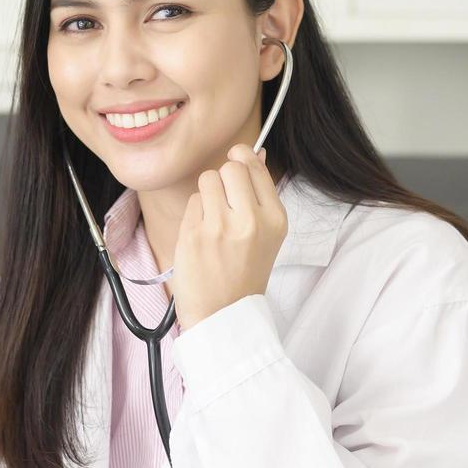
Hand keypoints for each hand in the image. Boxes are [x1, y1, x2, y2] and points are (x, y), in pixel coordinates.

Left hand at [173, 143, 286, 329]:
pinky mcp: (195, 234)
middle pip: (230, 167)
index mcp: (275, 219)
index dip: (242, 159)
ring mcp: (221, 227)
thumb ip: (260, 194)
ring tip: (213, 222)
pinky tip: (202, 237)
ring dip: (207, 196)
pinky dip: (194, 215)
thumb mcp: (267, 234)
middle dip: (223, 179)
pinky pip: (192, 202)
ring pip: (207, 180)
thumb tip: (255, 153)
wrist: (224, 314)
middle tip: (223, 203)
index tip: (235, 162)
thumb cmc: (243, 274)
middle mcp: (252, 220)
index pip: (255, 166)